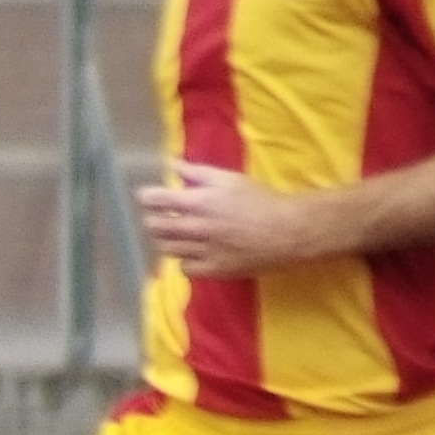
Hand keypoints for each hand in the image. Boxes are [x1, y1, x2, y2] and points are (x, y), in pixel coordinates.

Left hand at [139, 159, 320, 277]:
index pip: (156, 200)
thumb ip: (198, 172)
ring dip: (166, 239)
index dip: (146, 198)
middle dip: (152, 219)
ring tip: (176, 234)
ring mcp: (202, 251)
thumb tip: (171, 164)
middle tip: (160, 216)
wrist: (288, 231)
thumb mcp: (230, 179)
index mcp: (199, 202)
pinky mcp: (213, 270)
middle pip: (155, 227)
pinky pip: (184, 268)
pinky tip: (192, 253)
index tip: (146, 197)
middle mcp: (195, 228)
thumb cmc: (260, 200)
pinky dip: (183, 260)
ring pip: (166, 248)